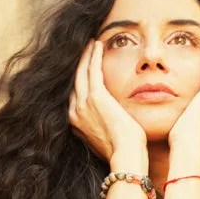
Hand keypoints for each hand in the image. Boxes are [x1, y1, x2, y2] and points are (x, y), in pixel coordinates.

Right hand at [69, 40, 146, 162]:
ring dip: (86, 55)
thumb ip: (100, 125)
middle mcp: (74, 112)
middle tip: (85, 49)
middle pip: (74, 80)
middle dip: (79, 63)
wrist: (125, 155)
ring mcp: (83, 104)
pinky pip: (92, 70)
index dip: (79, 77)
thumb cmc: (122, 150)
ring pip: (81, 72)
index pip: (74, 94)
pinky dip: (94, 56)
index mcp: (75, 122)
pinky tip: (97, 44)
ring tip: (90, 43)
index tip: (84, 66)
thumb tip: (107, 120)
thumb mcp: (105, 137)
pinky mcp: (95, 97)